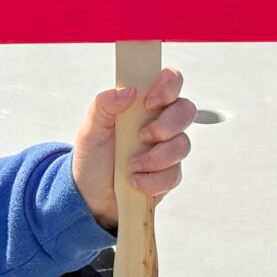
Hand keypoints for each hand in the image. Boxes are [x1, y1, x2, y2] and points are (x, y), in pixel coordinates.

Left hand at [71, 67, 195, 229]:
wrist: (92, 196)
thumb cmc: (93, 158)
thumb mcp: (90, 129)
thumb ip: (104, 104)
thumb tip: (128, 91)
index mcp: (143, 104)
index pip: (170, 80)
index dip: (168, 86)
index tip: (149, 102)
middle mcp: (160, 121)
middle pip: (186, 110)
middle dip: (166, 125)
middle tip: (142, 136)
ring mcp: (168, 147)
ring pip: (183, 144)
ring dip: (157, 157)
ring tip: (132, 166)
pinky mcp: (169, 173)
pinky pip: (175, 173)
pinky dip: (153, 180)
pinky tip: (135, 181)